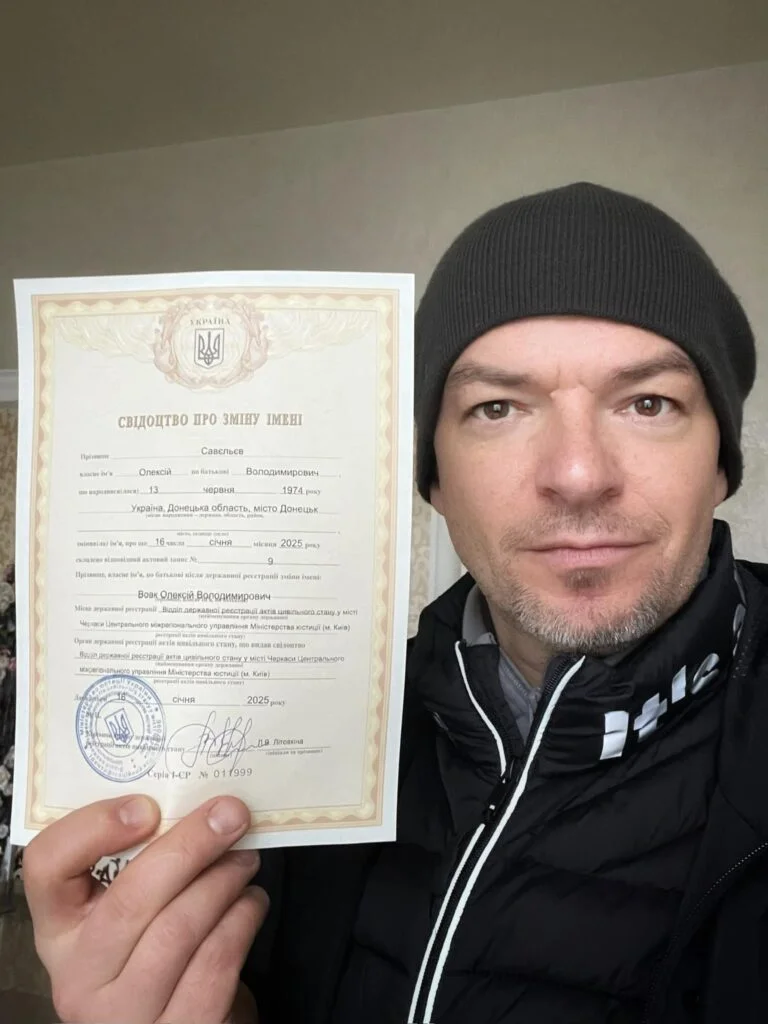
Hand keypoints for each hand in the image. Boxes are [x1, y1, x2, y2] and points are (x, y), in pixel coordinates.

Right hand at [24, 794, 267, 1022]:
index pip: (46, 867)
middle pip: (129, 899)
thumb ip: (144, 862)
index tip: (146, 806)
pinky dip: (241, 922)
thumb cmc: (158, 946)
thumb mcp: (133, 908)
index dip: (92, 828)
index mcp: (59, 928)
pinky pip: (214, 966)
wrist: (184, 1018)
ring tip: (246, 860)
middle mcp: (78, 976)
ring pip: (178, 930)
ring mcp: (123, 1015)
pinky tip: (251, 903)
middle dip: (190, 847)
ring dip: (224, 882)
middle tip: (231, 814)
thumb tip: (199, 803)